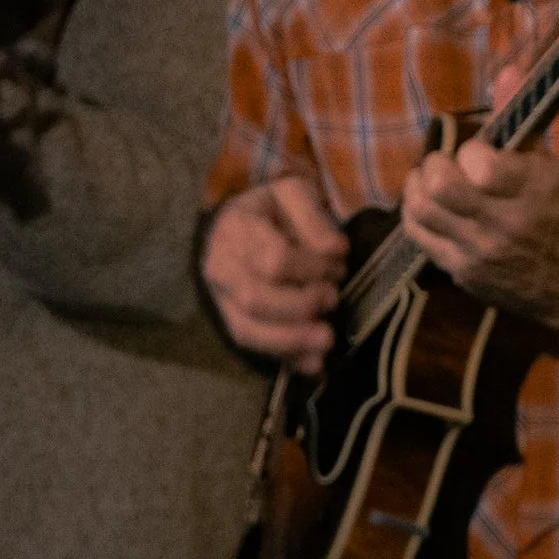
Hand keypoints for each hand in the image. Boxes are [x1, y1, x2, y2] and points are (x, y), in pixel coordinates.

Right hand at [201, 177, 347, 374]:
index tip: (337, 265)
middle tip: (333, 298)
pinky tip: (312, 365)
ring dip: (292, 340)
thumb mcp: (291, 193)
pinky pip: (250, 346)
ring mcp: (221, 298)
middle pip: (256, 298)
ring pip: (248, 329)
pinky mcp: (229, 321)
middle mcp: (220, 266)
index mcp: (236, 228)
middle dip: (302, 305)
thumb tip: (335, 250)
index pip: (273, 259)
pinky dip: (283, 358)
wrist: (230, 227)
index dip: (311, 269)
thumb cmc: (269, 211)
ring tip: (327, 340)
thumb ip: (312, 216)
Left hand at [399, 134, 558, 332]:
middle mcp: (502, 223)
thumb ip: (520, 119)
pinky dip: (416, 214)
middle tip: (447, 164)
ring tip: (432, 181)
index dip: (470, 149)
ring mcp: (478, 252)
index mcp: (530, 190)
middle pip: (438, 185)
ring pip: (419, 210)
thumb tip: (506, 70)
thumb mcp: (550, 165)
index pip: (475, 161)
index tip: (480, 152)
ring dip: (418, 187)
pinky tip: (430, 207)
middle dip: (435, 165)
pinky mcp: (462, 272)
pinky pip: (419, 237)